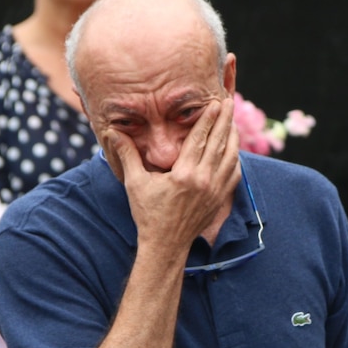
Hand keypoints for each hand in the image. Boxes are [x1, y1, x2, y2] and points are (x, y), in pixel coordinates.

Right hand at [101, 98, 240, 248]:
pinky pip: (234, 174)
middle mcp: (204, 181)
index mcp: (184, 175)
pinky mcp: (220, 199)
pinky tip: (233, 149)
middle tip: (228, 101)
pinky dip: (235, 158)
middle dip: (224, 120)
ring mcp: (215, 191)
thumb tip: (113, 132)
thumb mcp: (135, 183)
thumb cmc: (148, 214)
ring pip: (230, 157)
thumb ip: (127, 155)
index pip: (199, 139)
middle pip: (219, 143)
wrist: (166, 245)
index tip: (214, 103)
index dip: (208, 119)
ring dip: (232, 137)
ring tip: (232, 120)